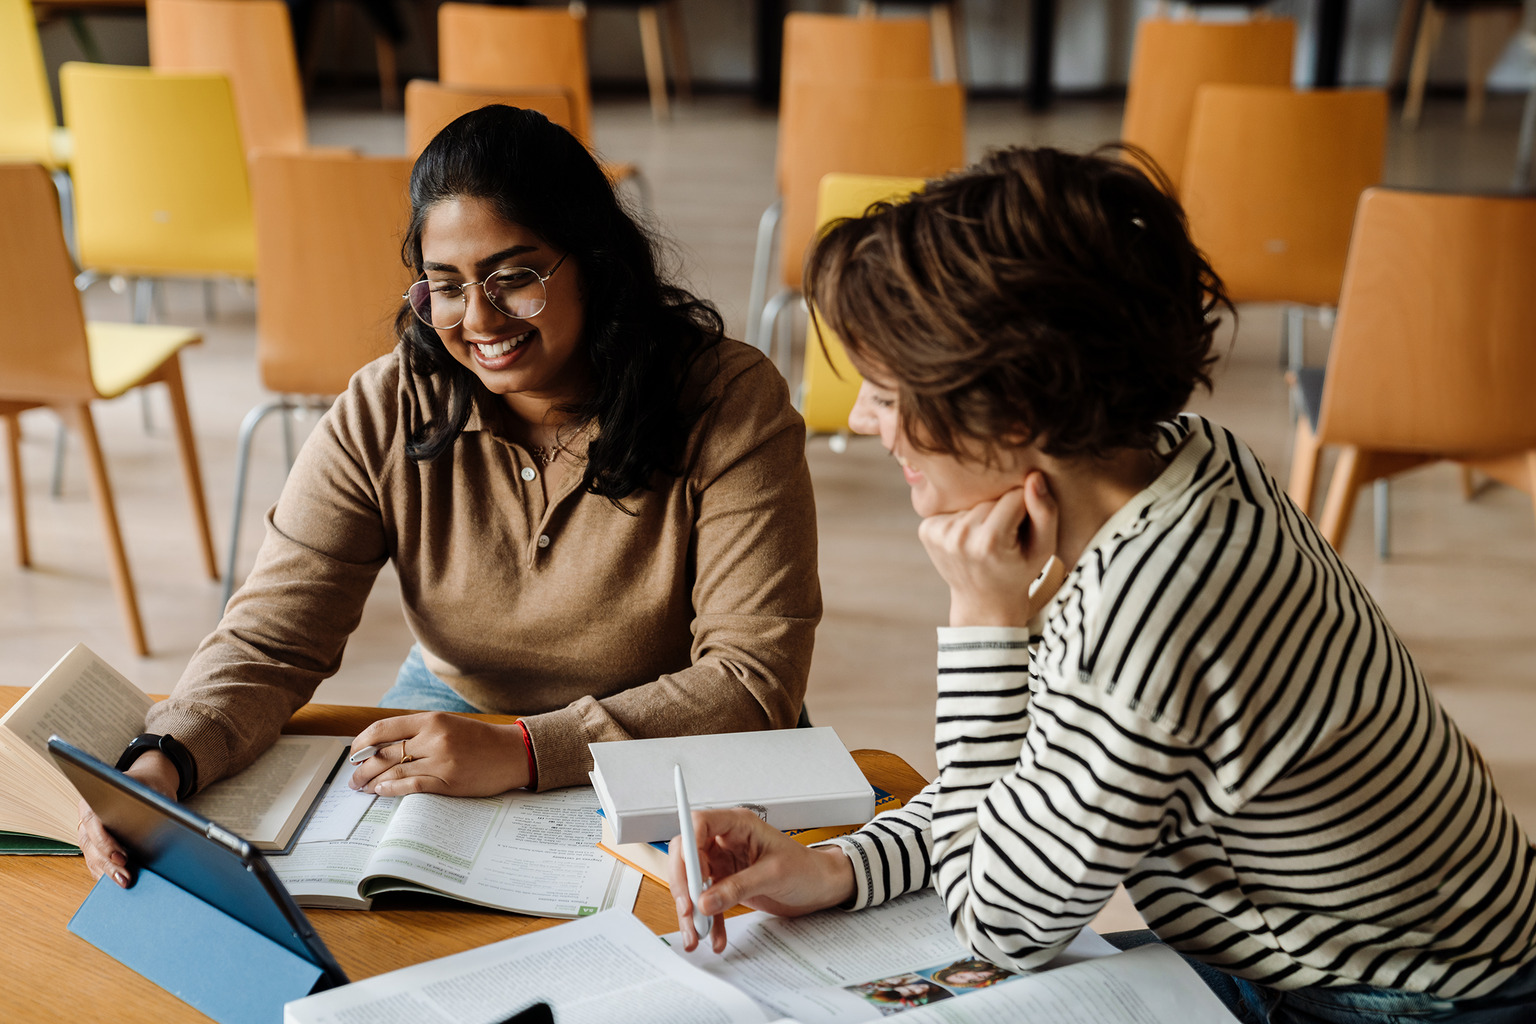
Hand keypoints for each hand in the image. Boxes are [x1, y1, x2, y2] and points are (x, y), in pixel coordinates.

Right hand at [77, 750, 179, 886]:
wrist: (147, 785)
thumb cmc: (149, 787)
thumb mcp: (153, 790)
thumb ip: (151, 805)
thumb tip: (159, 828)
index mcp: (95, 799)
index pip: (93, 822)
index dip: (106, 842)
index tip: (123, 858)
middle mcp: (86, 818)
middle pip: (91, 844)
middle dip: (109, 864)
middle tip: (126, 878)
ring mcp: (88, 834)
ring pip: (92, 857)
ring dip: (107, 872)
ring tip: (125, 883)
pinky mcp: (94, 847)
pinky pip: (95, 863)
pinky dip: (106, 874)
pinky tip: (119, 882)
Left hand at [347, 712, 529, 796]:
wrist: (513, 753)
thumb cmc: (480, 740)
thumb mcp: (448, 725)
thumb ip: (419, 732)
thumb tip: (383, 746)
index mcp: (431, 719)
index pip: (383, 729)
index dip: (361, 742)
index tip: (353, 753)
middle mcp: (433, 738)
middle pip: (384, 753)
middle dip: (362, 768)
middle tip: (353, 778)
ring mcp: (440, 761)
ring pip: (393, 770)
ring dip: (372, 781)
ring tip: (362, 788)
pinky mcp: (448, 782)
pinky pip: (411, 786)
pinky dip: (391, 789)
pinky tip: (381, 791)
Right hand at [668, 808, 855, 953]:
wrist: (822, 887)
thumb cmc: (806, 868)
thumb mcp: (773, 875)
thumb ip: (737, 887)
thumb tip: (704, 901)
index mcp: (737, 825)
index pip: (699, 825)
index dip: (688, 848)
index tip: (689, 877)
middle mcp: (725, 841)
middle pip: (688, 856)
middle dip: (684, 885)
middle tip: (689, 911)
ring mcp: (724, 863)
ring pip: (694, 883)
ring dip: (692, 910)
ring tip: (697, 935)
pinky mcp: (727, 884)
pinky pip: (709, 901)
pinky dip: (709, 920)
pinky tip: (715, 937)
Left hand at [917, 472, 1060, 627]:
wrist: (983, 601)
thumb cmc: (1019, 571)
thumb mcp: (1044, 548)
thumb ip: (1046, 512)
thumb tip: (1033, 476)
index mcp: (990, 541)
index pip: (1016, 496)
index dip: (1025, 509)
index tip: (1022, 531)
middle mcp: (960, 536)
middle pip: (991, 497)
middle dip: (1001, 510)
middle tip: (1004, 537)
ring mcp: (939, 534)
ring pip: (972, 500)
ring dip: (981, 513)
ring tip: (986, 539)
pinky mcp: (926, 530)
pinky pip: (952, 506)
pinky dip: (962, 518)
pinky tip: (969, 538)